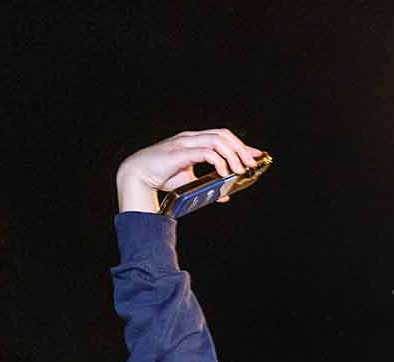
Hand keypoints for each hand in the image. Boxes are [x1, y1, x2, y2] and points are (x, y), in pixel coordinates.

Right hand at [116, 128, 263, 213]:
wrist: (137, 176)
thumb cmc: (161, 176)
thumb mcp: (190, 182)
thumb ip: (208, 185)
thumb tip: (225, 195)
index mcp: (194, 142)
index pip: (223, 136)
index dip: (242, 145)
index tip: (257, 155)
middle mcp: (191, 138)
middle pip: (224, 135)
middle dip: (241, 148)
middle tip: (251, 164)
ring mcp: (185, 143)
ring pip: (218, 140)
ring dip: (233, 155)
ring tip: (240, 170)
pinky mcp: (180, 153)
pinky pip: (207, 152)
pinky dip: (219, 162)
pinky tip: (224, 174)